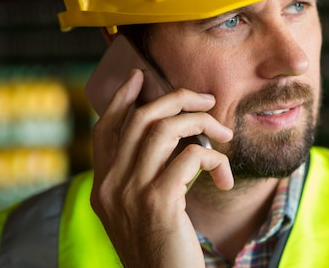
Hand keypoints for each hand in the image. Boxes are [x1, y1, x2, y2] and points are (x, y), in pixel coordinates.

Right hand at [90, 69, 233, 267]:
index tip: (139, 77)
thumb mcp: (139, 214)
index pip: (105, 130)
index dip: (121, 99)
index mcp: (102, 188)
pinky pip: (191, 157)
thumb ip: (140, 179)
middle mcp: (110, 187)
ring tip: (223, 132)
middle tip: (205, 99)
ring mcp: (131, 193)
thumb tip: (169, 139)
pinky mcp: (159, 202)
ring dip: (200, 122)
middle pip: (138, 119)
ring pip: (163, 129)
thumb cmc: (162, 252)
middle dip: (175, 100)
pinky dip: (215, 159)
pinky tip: (226, 177)